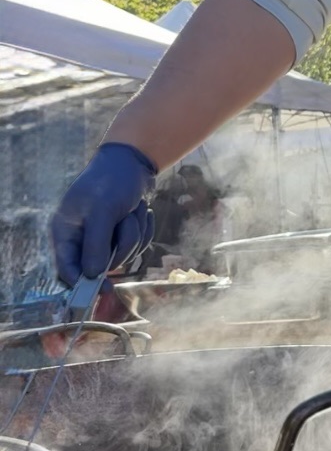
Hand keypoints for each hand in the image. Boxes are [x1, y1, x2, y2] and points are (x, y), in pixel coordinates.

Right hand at [51, 143, 156, 285]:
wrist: (134, 161)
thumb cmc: (111, 181)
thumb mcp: (102, 210)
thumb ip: (96, 243)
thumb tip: (92, 276)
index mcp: (66, 231)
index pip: (66, 269)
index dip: (82, 284)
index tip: (104, 289)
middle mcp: (81, 237)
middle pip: (101, 265)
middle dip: (120, 243)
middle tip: (124, 219)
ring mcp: (104, 237)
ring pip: (124, 255)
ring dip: (134, 233)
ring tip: (131, 208)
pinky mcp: (122, 234)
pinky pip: (138, 246)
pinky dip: (144, 229)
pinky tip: (141, 209)